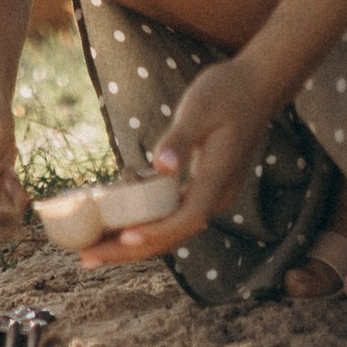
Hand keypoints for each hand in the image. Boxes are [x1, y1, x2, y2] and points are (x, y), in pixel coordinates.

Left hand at [78, 58, 274, 266]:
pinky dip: (142, 225)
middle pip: (173, 236)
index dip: (155, 232)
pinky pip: (170, 216)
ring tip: (91, 251)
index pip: (186, 218)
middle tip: (88, 259)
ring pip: (170, 231)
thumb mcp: (200, 108)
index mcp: (218, 179)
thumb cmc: (227, 92)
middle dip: (130, 250)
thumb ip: (180, 139)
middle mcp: (217, 196)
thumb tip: (161, 167)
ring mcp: (211, 195)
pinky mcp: (202, 189)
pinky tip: (112, 224)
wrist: (258, 87)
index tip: (122, 239)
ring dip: (132, 244)